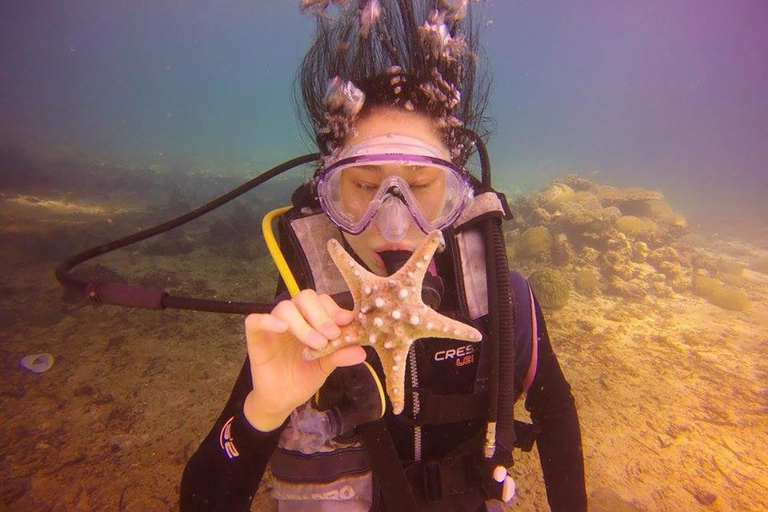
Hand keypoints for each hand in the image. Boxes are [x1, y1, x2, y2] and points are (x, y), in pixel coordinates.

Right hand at [242, 289, 365, 431]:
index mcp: (311, 320)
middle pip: (304, 298)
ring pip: (285, 308)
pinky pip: (255, 320)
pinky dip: (268, 320)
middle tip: (332, 335)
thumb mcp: (325, 366)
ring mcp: (273, 326)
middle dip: (321, 314)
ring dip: (303, 324)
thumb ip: (340, 355)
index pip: (322, 301)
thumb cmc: (303, 377)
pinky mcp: (255, 337)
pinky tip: (282, 329)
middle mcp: (293, 318)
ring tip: (317, 344)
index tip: (347, 322)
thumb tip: (362, 352)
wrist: (282, 399)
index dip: (334, 309)